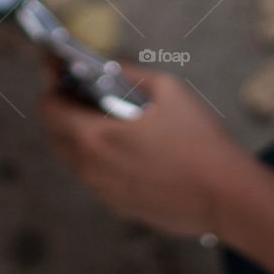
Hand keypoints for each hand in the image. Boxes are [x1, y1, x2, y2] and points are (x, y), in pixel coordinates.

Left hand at [36, 64, 253, 237]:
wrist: (224, 195)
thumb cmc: (198, 139)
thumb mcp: (167, 89)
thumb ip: (129, 73)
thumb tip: (109, 66)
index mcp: (93, 136)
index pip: (48, 109)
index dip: (53, 89)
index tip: (64, 78)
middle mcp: (90, 167)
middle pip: (54, 136)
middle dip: (63, 113)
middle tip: (86, 96)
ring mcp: (103, 190)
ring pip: (74, 159)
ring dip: (80, 137)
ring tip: (109, 121)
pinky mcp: (119, 206)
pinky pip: (96, 177)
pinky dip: (100, 160)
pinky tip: (130, 149)